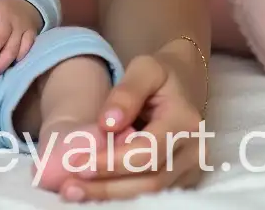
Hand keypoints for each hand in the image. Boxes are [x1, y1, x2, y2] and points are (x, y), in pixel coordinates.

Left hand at [0, 0, 42, 76]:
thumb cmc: (2, 9)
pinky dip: (21, 59)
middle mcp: (16, 26)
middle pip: (9, 47)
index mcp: (4, 18)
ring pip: (19, 51)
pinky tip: (11, 67)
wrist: (25, 4)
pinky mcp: (33, 36)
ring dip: (7, 64)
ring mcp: (26, 31)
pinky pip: (29, 49)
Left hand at [54, 44, 207, 201]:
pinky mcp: (185, 179)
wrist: (187, 81)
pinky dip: (124, 195)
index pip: (147, 152)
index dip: (112, 162)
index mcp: (185, 122)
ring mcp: (193, 169)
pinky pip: (154, 194)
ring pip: (152, 194)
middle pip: (150, 181)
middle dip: (108, 187)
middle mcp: (195, 151)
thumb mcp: (143, 68)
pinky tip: (97, 190)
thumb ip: (126, 93)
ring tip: (76, 192)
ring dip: (112, 196)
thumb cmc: (161, 74)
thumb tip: (107, 123)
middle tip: (70, 187)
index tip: (78, 163)